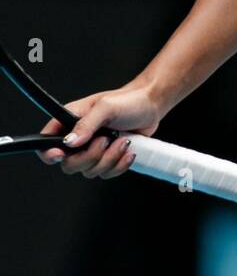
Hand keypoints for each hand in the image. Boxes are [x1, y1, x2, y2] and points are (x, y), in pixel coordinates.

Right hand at [34, 83, 163, 180]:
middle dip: (90, 156)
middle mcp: (78, 138)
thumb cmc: (128, 101)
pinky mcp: (107, 159)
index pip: (46, 143)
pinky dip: (119, 165)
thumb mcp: (106, 107)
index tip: (61, 154)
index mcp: (69, 121)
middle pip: (68, 164)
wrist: (151, 106)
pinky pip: (106, 174)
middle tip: (106, 139)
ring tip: (122, 139)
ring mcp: (92, 150)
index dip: (49, 153)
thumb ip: (87, 123)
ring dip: (109, 158)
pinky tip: (128, 150)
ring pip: (89, 171)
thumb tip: (69, 142)